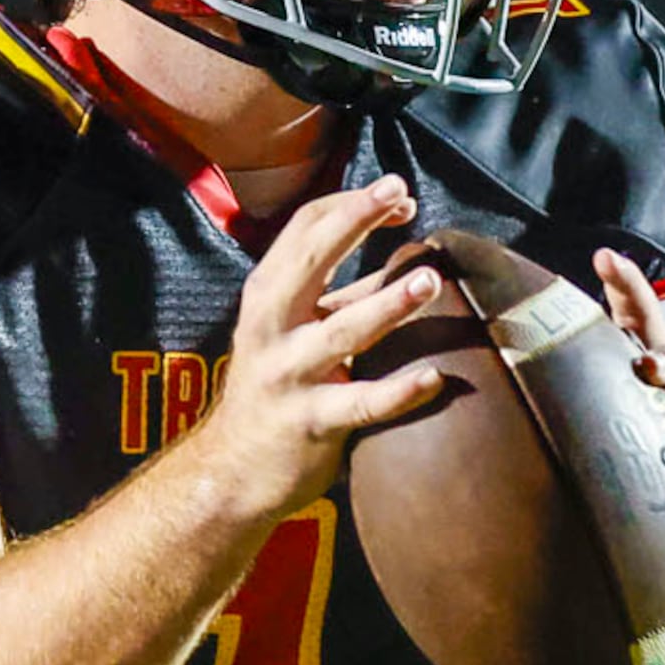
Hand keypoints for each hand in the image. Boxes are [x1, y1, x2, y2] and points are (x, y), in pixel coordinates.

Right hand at [188, 176, 454, 522]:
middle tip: (399, 192)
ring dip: (387, 304)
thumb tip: (410, 261)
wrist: (230, 472)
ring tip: (429, 281)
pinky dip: (398, 391)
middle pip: (310, 259)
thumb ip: (341, 297)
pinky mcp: (310, 423)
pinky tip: (434, 378)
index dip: (350, 204)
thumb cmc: (275, 390)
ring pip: (341, 332)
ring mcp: (288, 375)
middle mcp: (271, 327)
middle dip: (355, 220)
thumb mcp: (295, 332)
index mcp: (268, 295)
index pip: (305, 228)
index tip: (397, 195)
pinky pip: (361, 404)